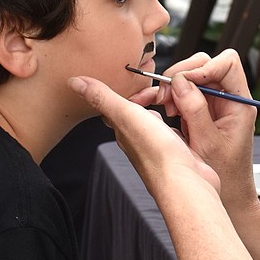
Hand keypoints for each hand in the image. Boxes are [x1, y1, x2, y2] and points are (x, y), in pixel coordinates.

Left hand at [68, 75, 220, 194]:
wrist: (185, 181)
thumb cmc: (156, 154)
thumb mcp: (126, 115)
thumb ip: (102, 97)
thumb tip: (74, 82)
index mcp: (124, 130)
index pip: (115, 106)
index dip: (122, 91)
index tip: (127, 78)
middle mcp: (139, 139)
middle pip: (138, 112)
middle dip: (145, 98)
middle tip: (156, 87)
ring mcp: (160, 145)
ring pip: (157, 120)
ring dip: (164, 107)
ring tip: (170, 96)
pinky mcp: (178, 150)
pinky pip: (176, 129)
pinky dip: (180, 118)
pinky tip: (184, 117)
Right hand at [133, 50, 258, 209]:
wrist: (229, 195)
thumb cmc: (226, 175)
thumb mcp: (208, 144)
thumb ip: (195, 111)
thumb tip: (180, 82)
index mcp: (240, 104)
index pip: (228, 63)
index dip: (205, 67)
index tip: (185, 81)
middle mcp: (229, 99)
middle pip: (206, 65)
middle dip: (182, 75)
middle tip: (166, 96)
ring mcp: (215, 104)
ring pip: (191, 77)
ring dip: (174, 87)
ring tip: (164, 106)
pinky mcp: (201, 111)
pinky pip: (184, 93)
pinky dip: (171, 98)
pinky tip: (163, 110)